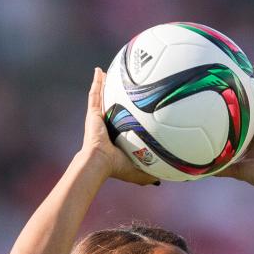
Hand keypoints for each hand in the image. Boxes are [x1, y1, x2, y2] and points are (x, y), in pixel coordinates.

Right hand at [80, 67, 158, 185]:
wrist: (100, 162)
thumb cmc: (117, 167)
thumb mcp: (138, 170)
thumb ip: (149, 174)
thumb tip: (160, 182)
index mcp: (116, 136)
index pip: (122, 121)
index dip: (127, 113)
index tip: (134, 106)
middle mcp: (106, 125)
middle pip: (111, 105)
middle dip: (114, 95)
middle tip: (121, 83)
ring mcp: (98, 118)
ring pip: (102, 97)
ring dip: (104, 84)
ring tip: (107, 72)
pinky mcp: (92, 113)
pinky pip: (95, 94)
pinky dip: (96, 82)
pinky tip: (98, 71)